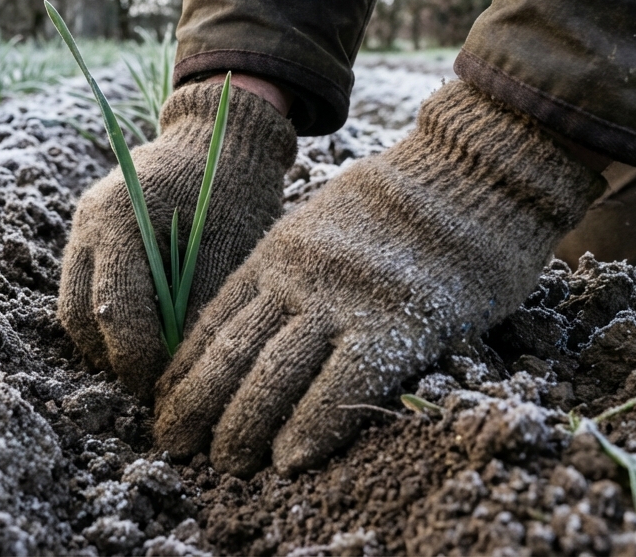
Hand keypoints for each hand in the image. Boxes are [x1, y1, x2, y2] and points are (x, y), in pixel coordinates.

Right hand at [60, 79, 296, 398]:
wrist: (220, 134)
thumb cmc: (235, 186)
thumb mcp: (230, 246)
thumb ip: (200, 307)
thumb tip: (181, 369)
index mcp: (120, 220)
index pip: (115, 312)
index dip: (138, 360)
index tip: (164, 389)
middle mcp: (88, 224)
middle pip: (79, 318)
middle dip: (114, 359)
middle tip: (154, 385)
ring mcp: (82, 227)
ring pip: (73, 309)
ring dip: (105, 343)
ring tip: (150, 362)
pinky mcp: (89, 234)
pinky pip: (84, 290)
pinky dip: (107, 318)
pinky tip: (147, 330)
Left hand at [153, 80, 601, 474]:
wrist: (472, 170)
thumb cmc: (405, 204)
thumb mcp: (325, 221)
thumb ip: (292, 267)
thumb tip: (264, 316)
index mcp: (278, 251)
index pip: (215, 320)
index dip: (185, 368)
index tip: (163, 404)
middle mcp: (298, 277)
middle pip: (231, 351)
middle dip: (196, 404)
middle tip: (174, 445)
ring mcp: (344, 300)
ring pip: (273, 372)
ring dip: (242, 424)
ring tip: (224, 466)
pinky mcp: (396, 323)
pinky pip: (343, 383)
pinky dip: (312, 425)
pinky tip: (288, 460)